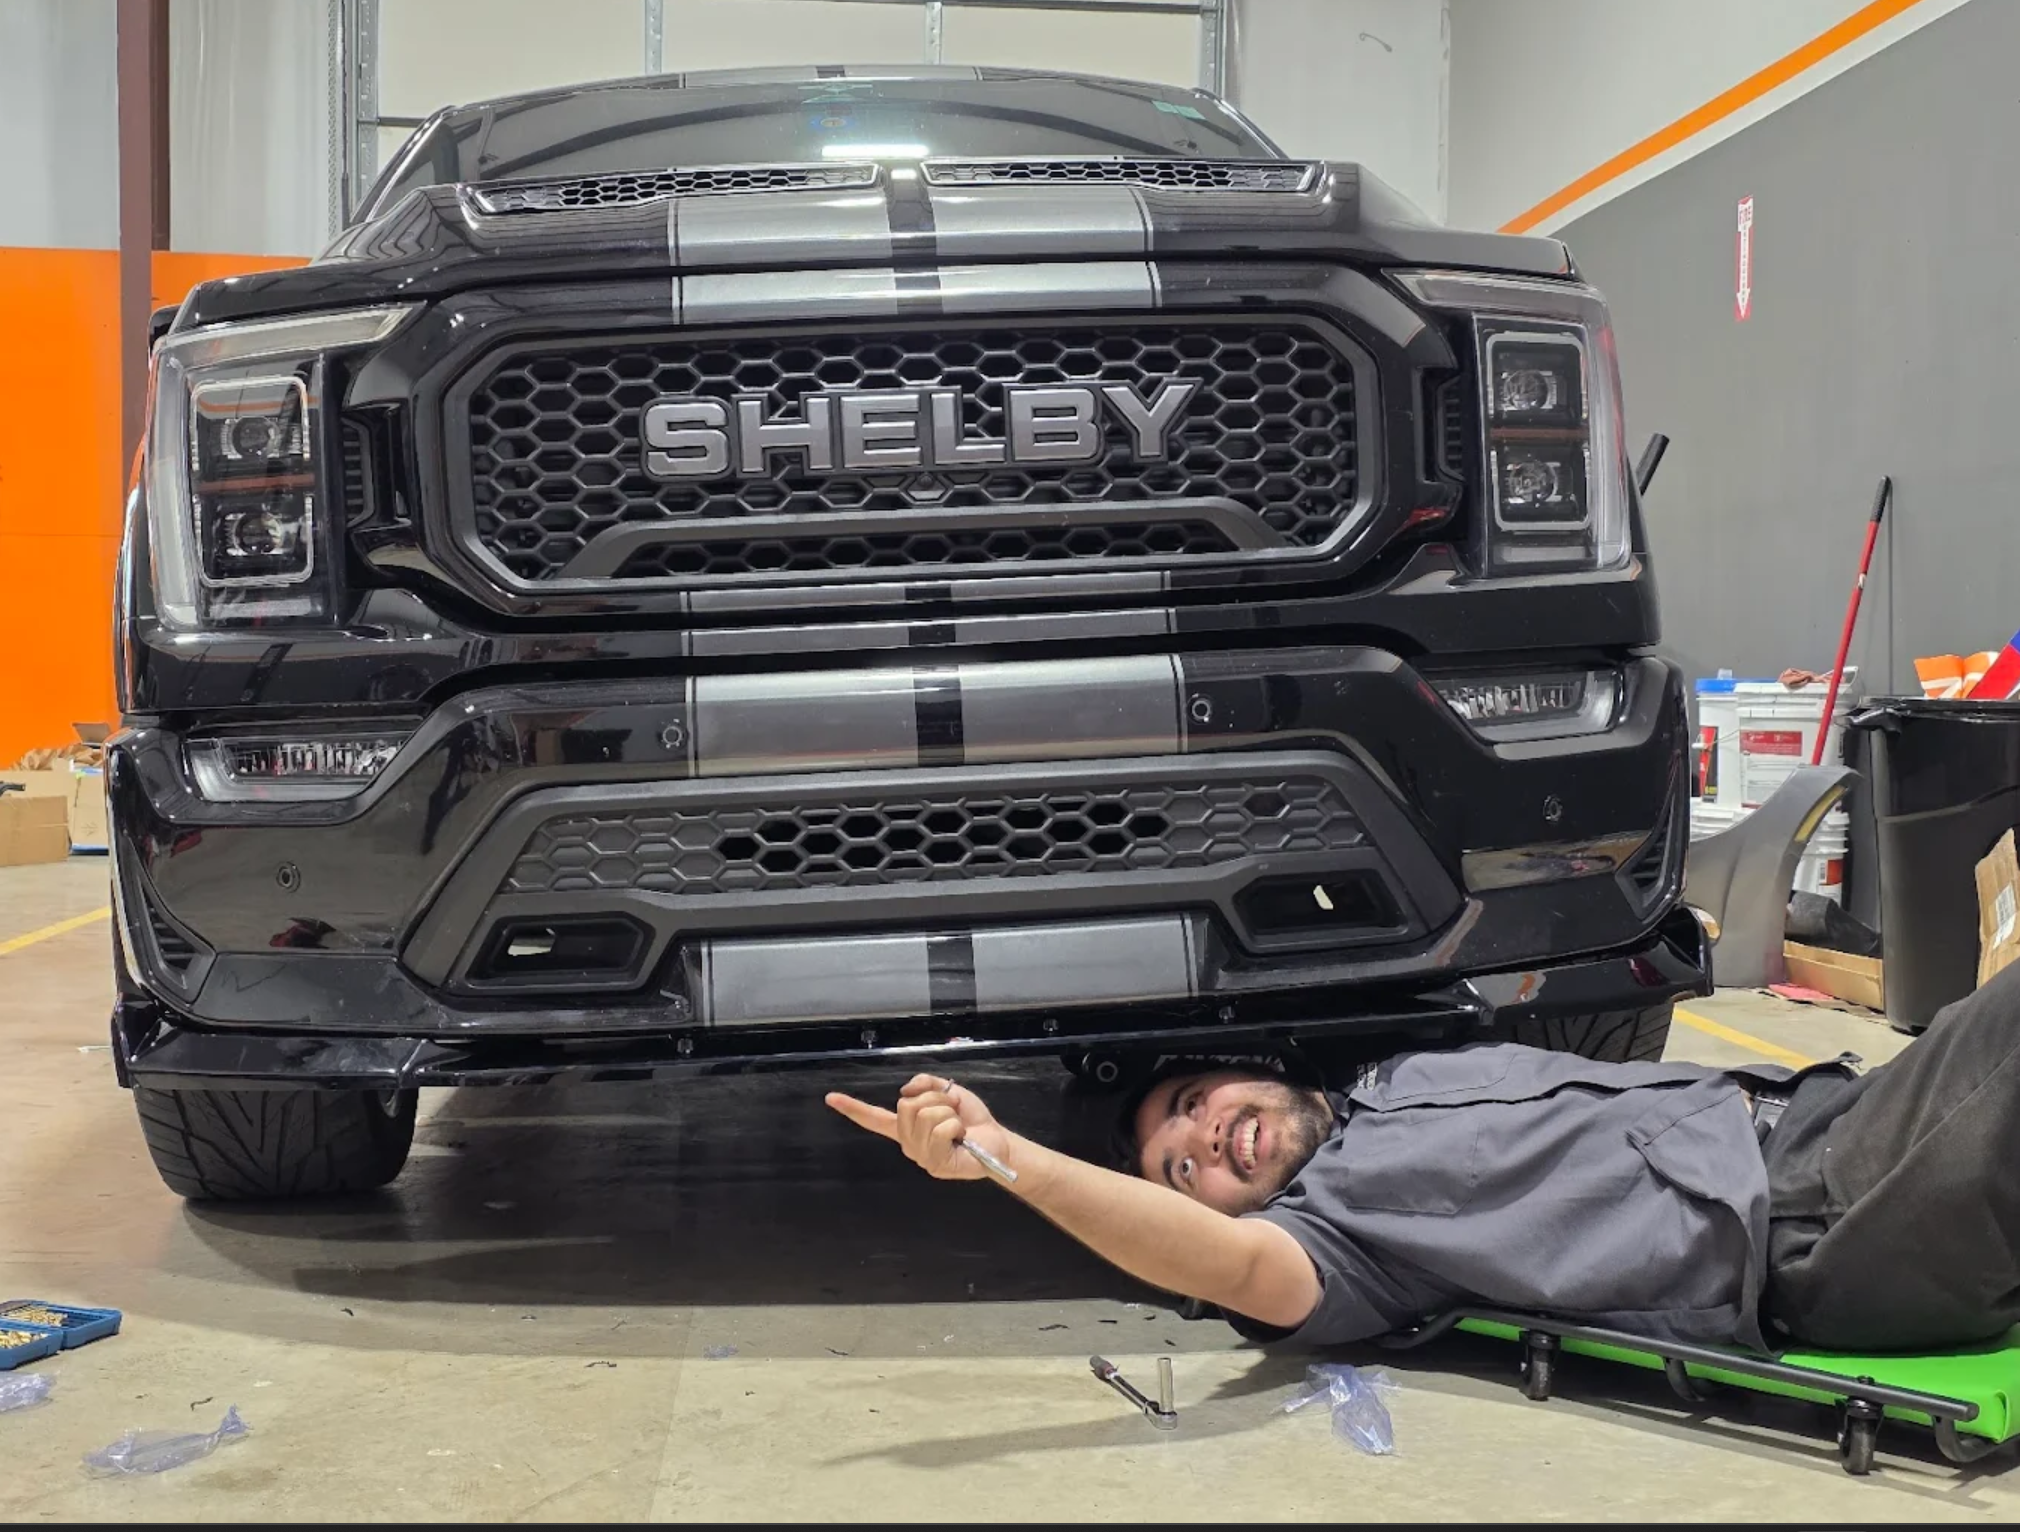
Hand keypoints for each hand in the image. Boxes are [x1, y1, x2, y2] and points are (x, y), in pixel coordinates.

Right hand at [825, 1073, 1013, 1181]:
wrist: (996, 1142)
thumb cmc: (972, 1120)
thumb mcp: (950, 1092)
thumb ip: (927, 1083)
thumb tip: (906, 1089)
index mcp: (907, 1127)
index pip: (875, 1117)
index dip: (852, 1108)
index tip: (830, 1098)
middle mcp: (908, 1143)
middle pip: (907, 1105)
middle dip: (936, 1099)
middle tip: (951, 1112)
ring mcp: (919, 1155)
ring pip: (925, 1115)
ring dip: (949, 1113)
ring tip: (958, 1127)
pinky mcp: (934, 1164)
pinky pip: (941, 1129)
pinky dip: (956, 1125)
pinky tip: (961, 1137)